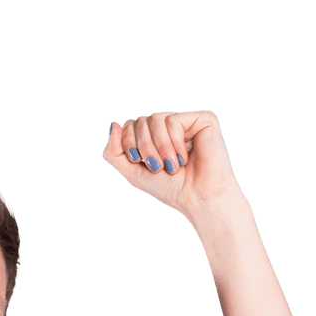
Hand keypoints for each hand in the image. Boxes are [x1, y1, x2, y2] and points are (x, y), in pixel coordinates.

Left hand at [103, 111, 243, 217]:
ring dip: (158, 146)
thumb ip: (114, 152)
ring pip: (156, 118)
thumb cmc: (169, 188)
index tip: (136, 161)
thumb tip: (113, 124)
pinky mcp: (203, 119)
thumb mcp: (132, 172)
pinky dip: (173, 142)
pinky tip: (184, 158)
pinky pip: (173, 120)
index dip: (127, 141)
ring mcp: (186, 121)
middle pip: (141, 120)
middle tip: (156, 167)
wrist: (198, 198)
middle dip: (143, 146)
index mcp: (155, 136)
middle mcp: (170, 126)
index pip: (130, 125)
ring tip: (170, 166)